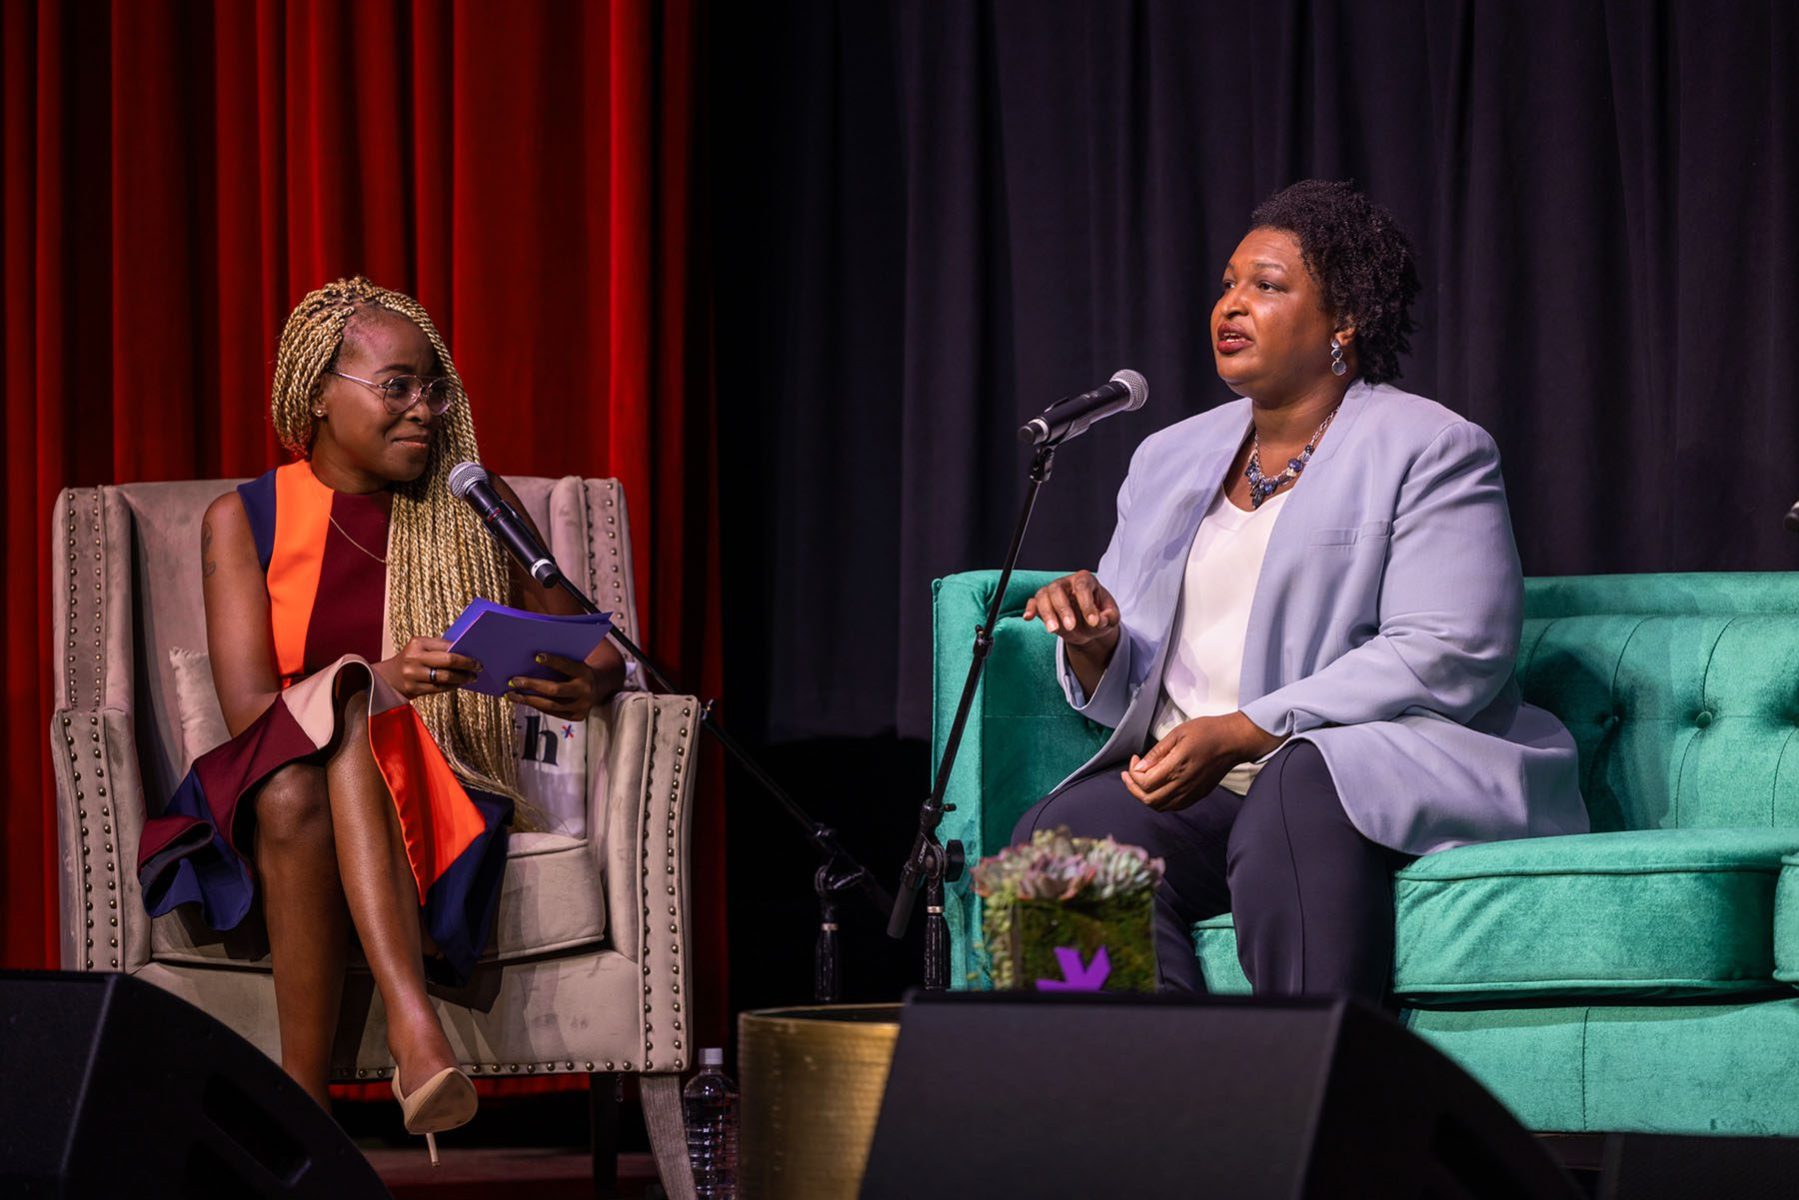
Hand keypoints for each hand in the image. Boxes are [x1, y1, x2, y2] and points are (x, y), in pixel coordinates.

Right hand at [376, 637, 481, 698]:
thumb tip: (466, 651)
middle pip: (448, 661)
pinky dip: (452, 686)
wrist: (386, 678)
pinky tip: (458, 684)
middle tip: (478, 667)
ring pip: (445, 677)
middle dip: (466, 665)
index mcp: (417, 643)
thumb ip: (438, 648)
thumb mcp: (419, 648)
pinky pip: (439, 689)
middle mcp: (414, 658)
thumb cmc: (410, 660)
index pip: (446, 646)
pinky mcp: (413, 689)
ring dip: (462, 678)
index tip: (476, 657)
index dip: (463, 652)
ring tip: (471, 678)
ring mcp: (413, 675)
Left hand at [507, 652, 602, 721]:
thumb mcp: (575, 665)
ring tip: (512, 695)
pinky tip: (525, 700)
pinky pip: (552, 712)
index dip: (552, 662)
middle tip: (514, 681)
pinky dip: (537, 706)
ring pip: (550, 705)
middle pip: (555, 690)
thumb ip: (560, 665)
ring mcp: (581, 706)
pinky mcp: (577, 717)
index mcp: (585, 673)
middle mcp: (585, 690)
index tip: (536, 657)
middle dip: (532, 685)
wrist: (599, 688)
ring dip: (528, 700)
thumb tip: (532, 661)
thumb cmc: (579, 673)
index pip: (567, 666)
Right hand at [1022, 570, 1120, 648]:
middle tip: (1071, 626)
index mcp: (1085, 580)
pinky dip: (1029, 609)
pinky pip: (1032, 603)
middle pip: (1057, 589)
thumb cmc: (1100, 616)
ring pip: (1043, 596)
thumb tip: (1100, 620)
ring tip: (1053, 630)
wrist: (1088, 626)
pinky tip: (1028, 618)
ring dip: (1047, 613)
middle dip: (1063, 608)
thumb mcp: (1111, 617)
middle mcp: (1066, 583)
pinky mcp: (1042, 604)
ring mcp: (1052, 592)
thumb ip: (1110, 617)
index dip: (1087, 604)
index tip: (1093, 622)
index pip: (1082, 586)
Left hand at [1121, 712, 1283, 811]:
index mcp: (1177, 767)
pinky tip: (1158, 788)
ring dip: (1145, 796)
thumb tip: (1140, 766)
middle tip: (1129, 775)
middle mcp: (1183, 784)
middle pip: (1149, 799)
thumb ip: (1157, 752)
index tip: (1135, 759)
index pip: (1145, 783)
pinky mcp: (1197, 795)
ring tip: (1140, 782)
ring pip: (1160, 806)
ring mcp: (1191, 792)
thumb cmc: (1207, 732)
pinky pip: (1173, 806)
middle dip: (1133, 788)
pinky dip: (1160, 801)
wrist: (1233, 742)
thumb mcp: (1178, 733)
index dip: (1133, 773)